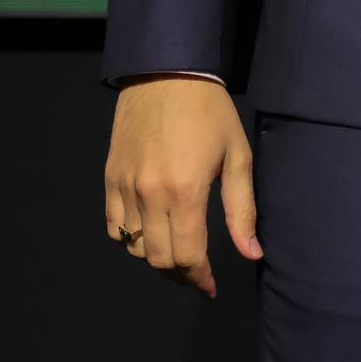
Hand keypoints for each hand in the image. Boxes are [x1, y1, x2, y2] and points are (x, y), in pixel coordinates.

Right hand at [104, 75, 260, 296]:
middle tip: (198, 275)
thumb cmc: (210, 112)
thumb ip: (243, 210)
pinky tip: (149, 234)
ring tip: (178, 254)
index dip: (200, 278)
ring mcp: (124, 187)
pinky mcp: (109, 179)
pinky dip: (129, 240)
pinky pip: (113, 227)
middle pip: (158, 258)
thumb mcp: (237, 156)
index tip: (210, 287)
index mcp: (185, 189)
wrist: (166, 74)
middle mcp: (149, 194)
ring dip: (155, 258)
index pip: (188, 255)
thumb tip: (251, 253)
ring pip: (133, 247)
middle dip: (180, 274)